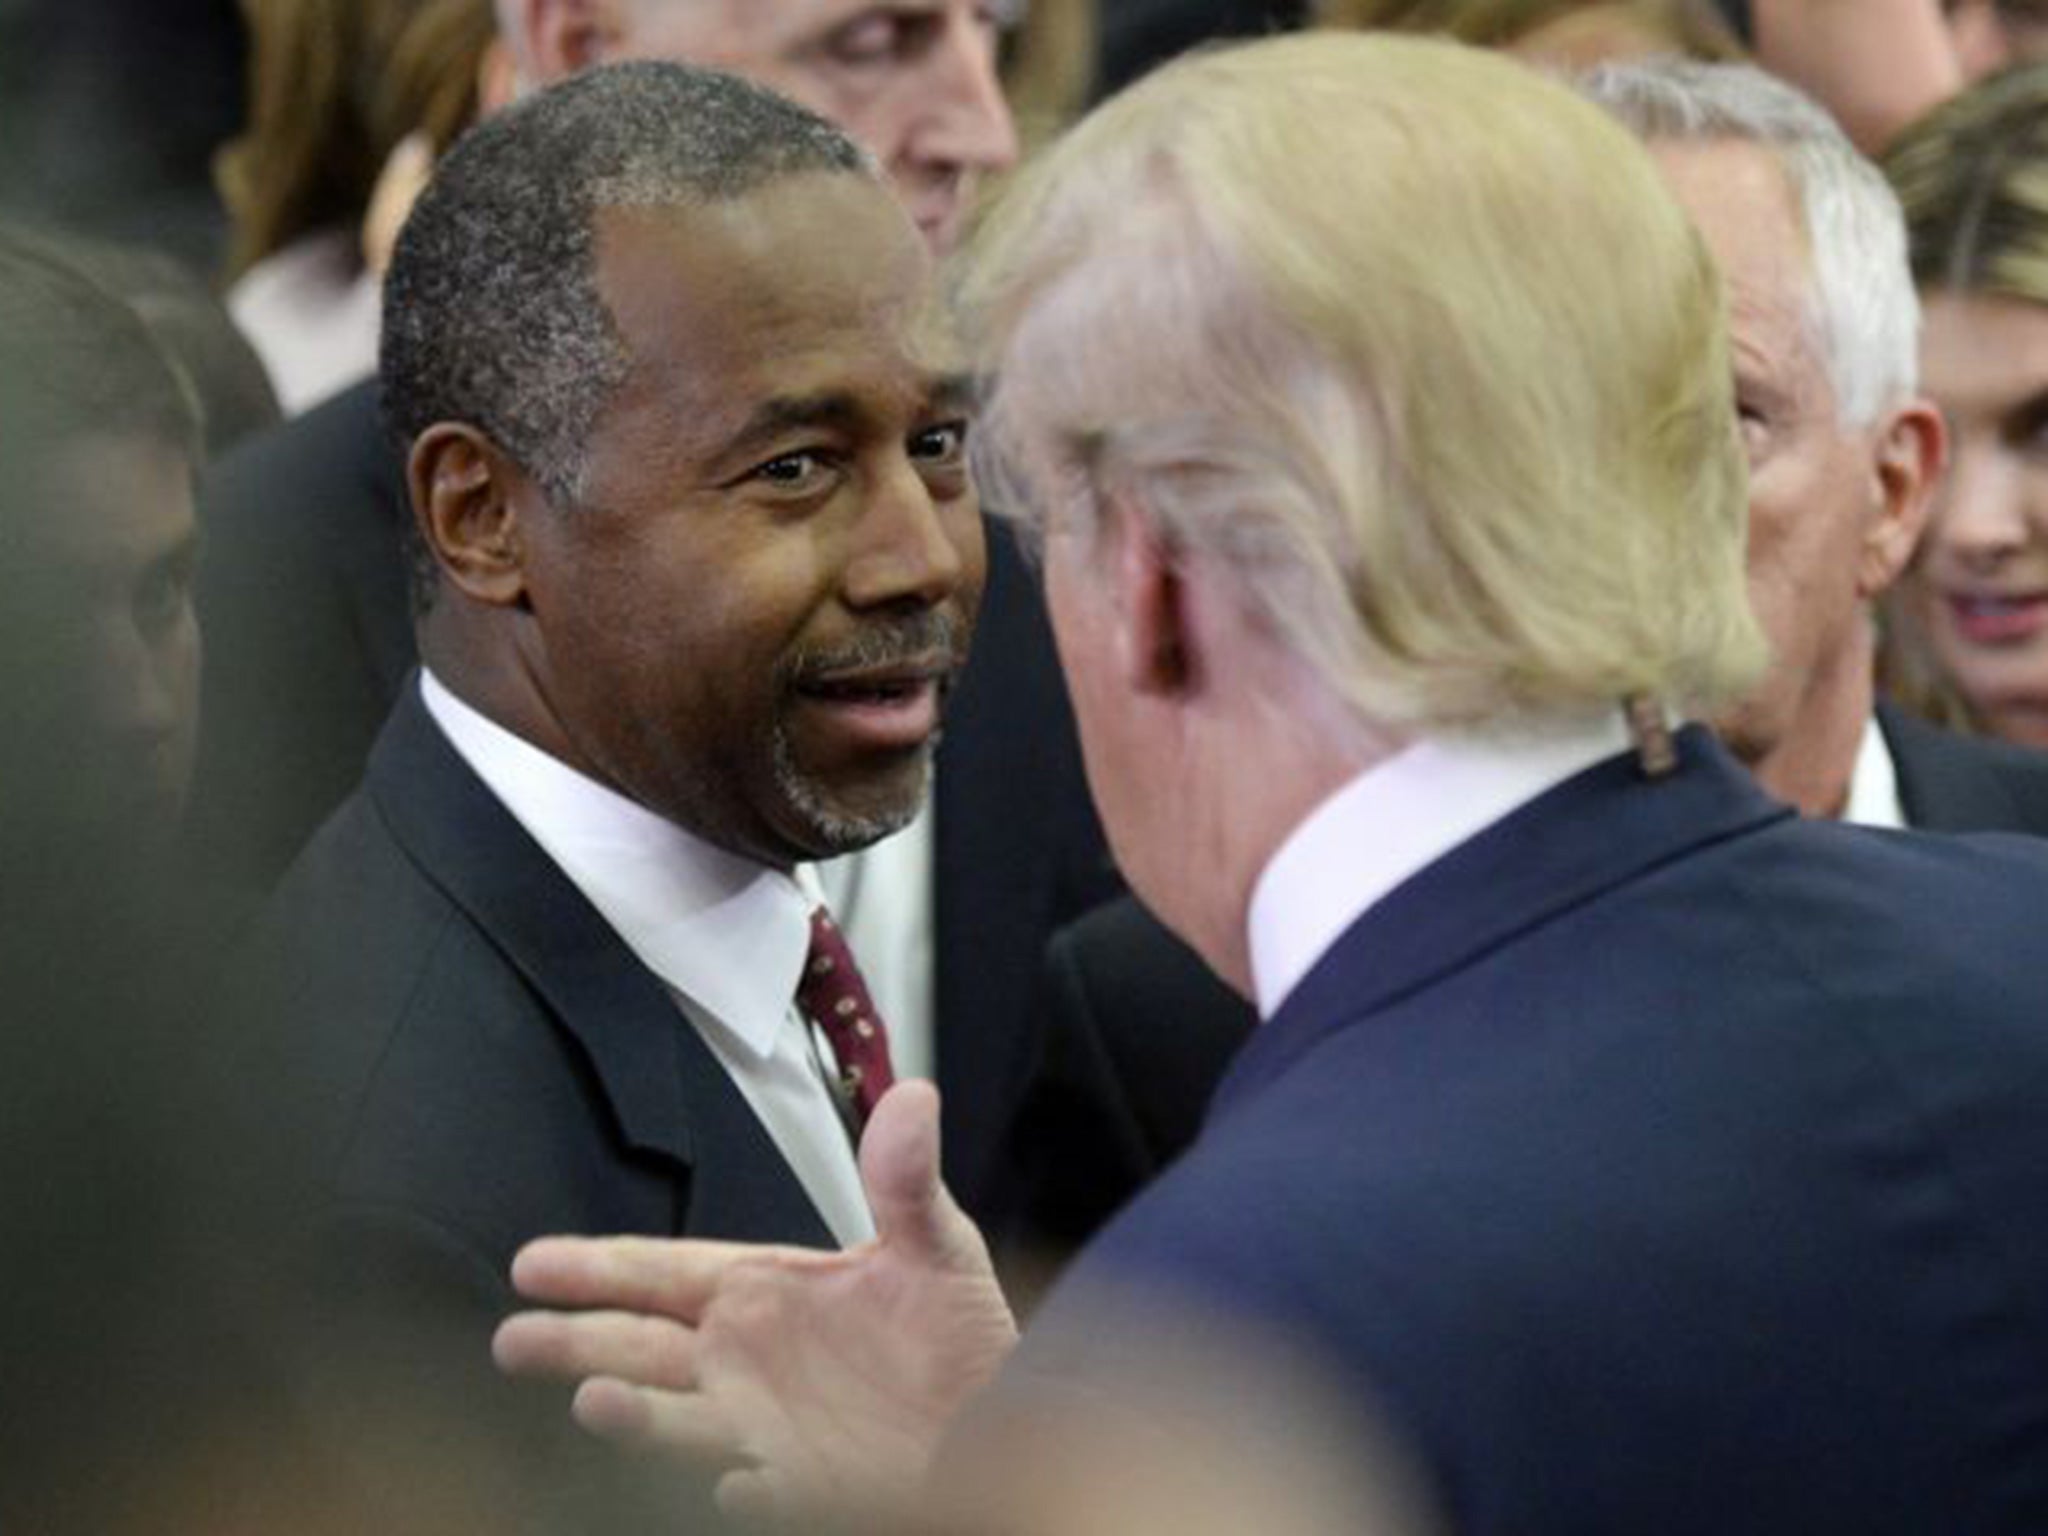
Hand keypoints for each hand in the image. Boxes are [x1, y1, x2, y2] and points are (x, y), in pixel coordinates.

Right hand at [492, 1082, 1019, 1518]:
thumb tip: (912, 1099)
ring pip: (682, 1419)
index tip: (535, 1263)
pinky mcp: (805, 1482)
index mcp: (766, 1291)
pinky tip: (733, 1486)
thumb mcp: (936, 1244)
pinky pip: (766, 1488)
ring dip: (640, 1413)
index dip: (601, 1267)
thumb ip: (906, 1177)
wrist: (1000, 1418)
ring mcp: (768, 1424)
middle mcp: (750, 1359)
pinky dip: (749, 1491)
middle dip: (576, 1339)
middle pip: (642, 1346)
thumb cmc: (957, 1333)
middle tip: (514, 1337)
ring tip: (596, 1402)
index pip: (666, 1273)